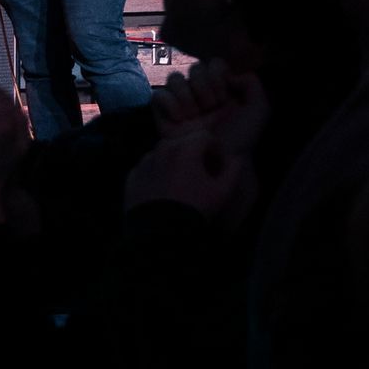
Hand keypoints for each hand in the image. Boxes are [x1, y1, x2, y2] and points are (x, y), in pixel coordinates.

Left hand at [125, 126, 258, 230]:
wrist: (161, 232)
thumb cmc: (195, 209)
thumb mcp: (222, 192)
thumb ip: (233, 170)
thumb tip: (236, 158)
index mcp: (184, 148)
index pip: (205, 136)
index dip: (215, 149)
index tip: (218, 165)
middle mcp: (161, 149)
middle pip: (183, 143)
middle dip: (194, 154)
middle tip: (201, 174)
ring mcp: (144, 162)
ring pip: (163, 154)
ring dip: (175, 162)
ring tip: (183, 183)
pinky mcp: (132, 176)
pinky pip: (148, 169)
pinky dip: (157, 174)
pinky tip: (165, 191)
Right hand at [151, 57, 269, 155]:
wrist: (219, 164)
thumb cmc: (241, 139)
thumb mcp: (259, 111)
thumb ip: (253, 84)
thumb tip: (230, 74)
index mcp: (222, 90)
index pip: (214, 64)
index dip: (218, 75)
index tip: (225, 97)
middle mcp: (201, 94)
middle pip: (194, 68)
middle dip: (204, 88)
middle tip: (211, 108)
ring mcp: (181, 103)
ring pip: (174, 78)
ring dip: (186, 95)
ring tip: (194, 116)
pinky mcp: (163, 115)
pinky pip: (158, 95)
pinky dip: (169, 104)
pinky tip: (180, 120)